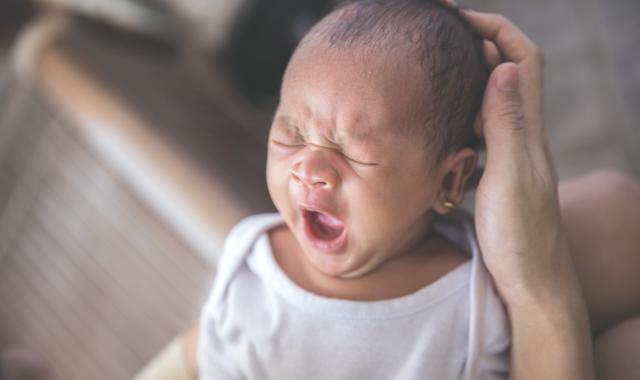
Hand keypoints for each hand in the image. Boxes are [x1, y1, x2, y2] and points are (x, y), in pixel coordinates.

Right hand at [463, 10, 594, 379]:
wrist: (531, 279)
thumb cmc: (520, 235)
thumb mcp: (510, 177)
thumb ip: (507, 124)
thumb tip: (505, 66)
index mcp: (528, 129)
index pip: (523, 58)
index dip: (496, 29)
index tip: (459, 18)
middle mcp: (524, 134)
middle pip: (510, 70)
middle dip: (480, 42)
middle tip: (441, 35)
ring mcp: (512, 152)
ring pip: (495, 97)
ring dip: (472, 74)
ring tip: (437, 66)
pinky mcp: (498, 170)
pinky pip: (483, 126)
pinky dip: (465, 109)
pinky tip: (443, 116)